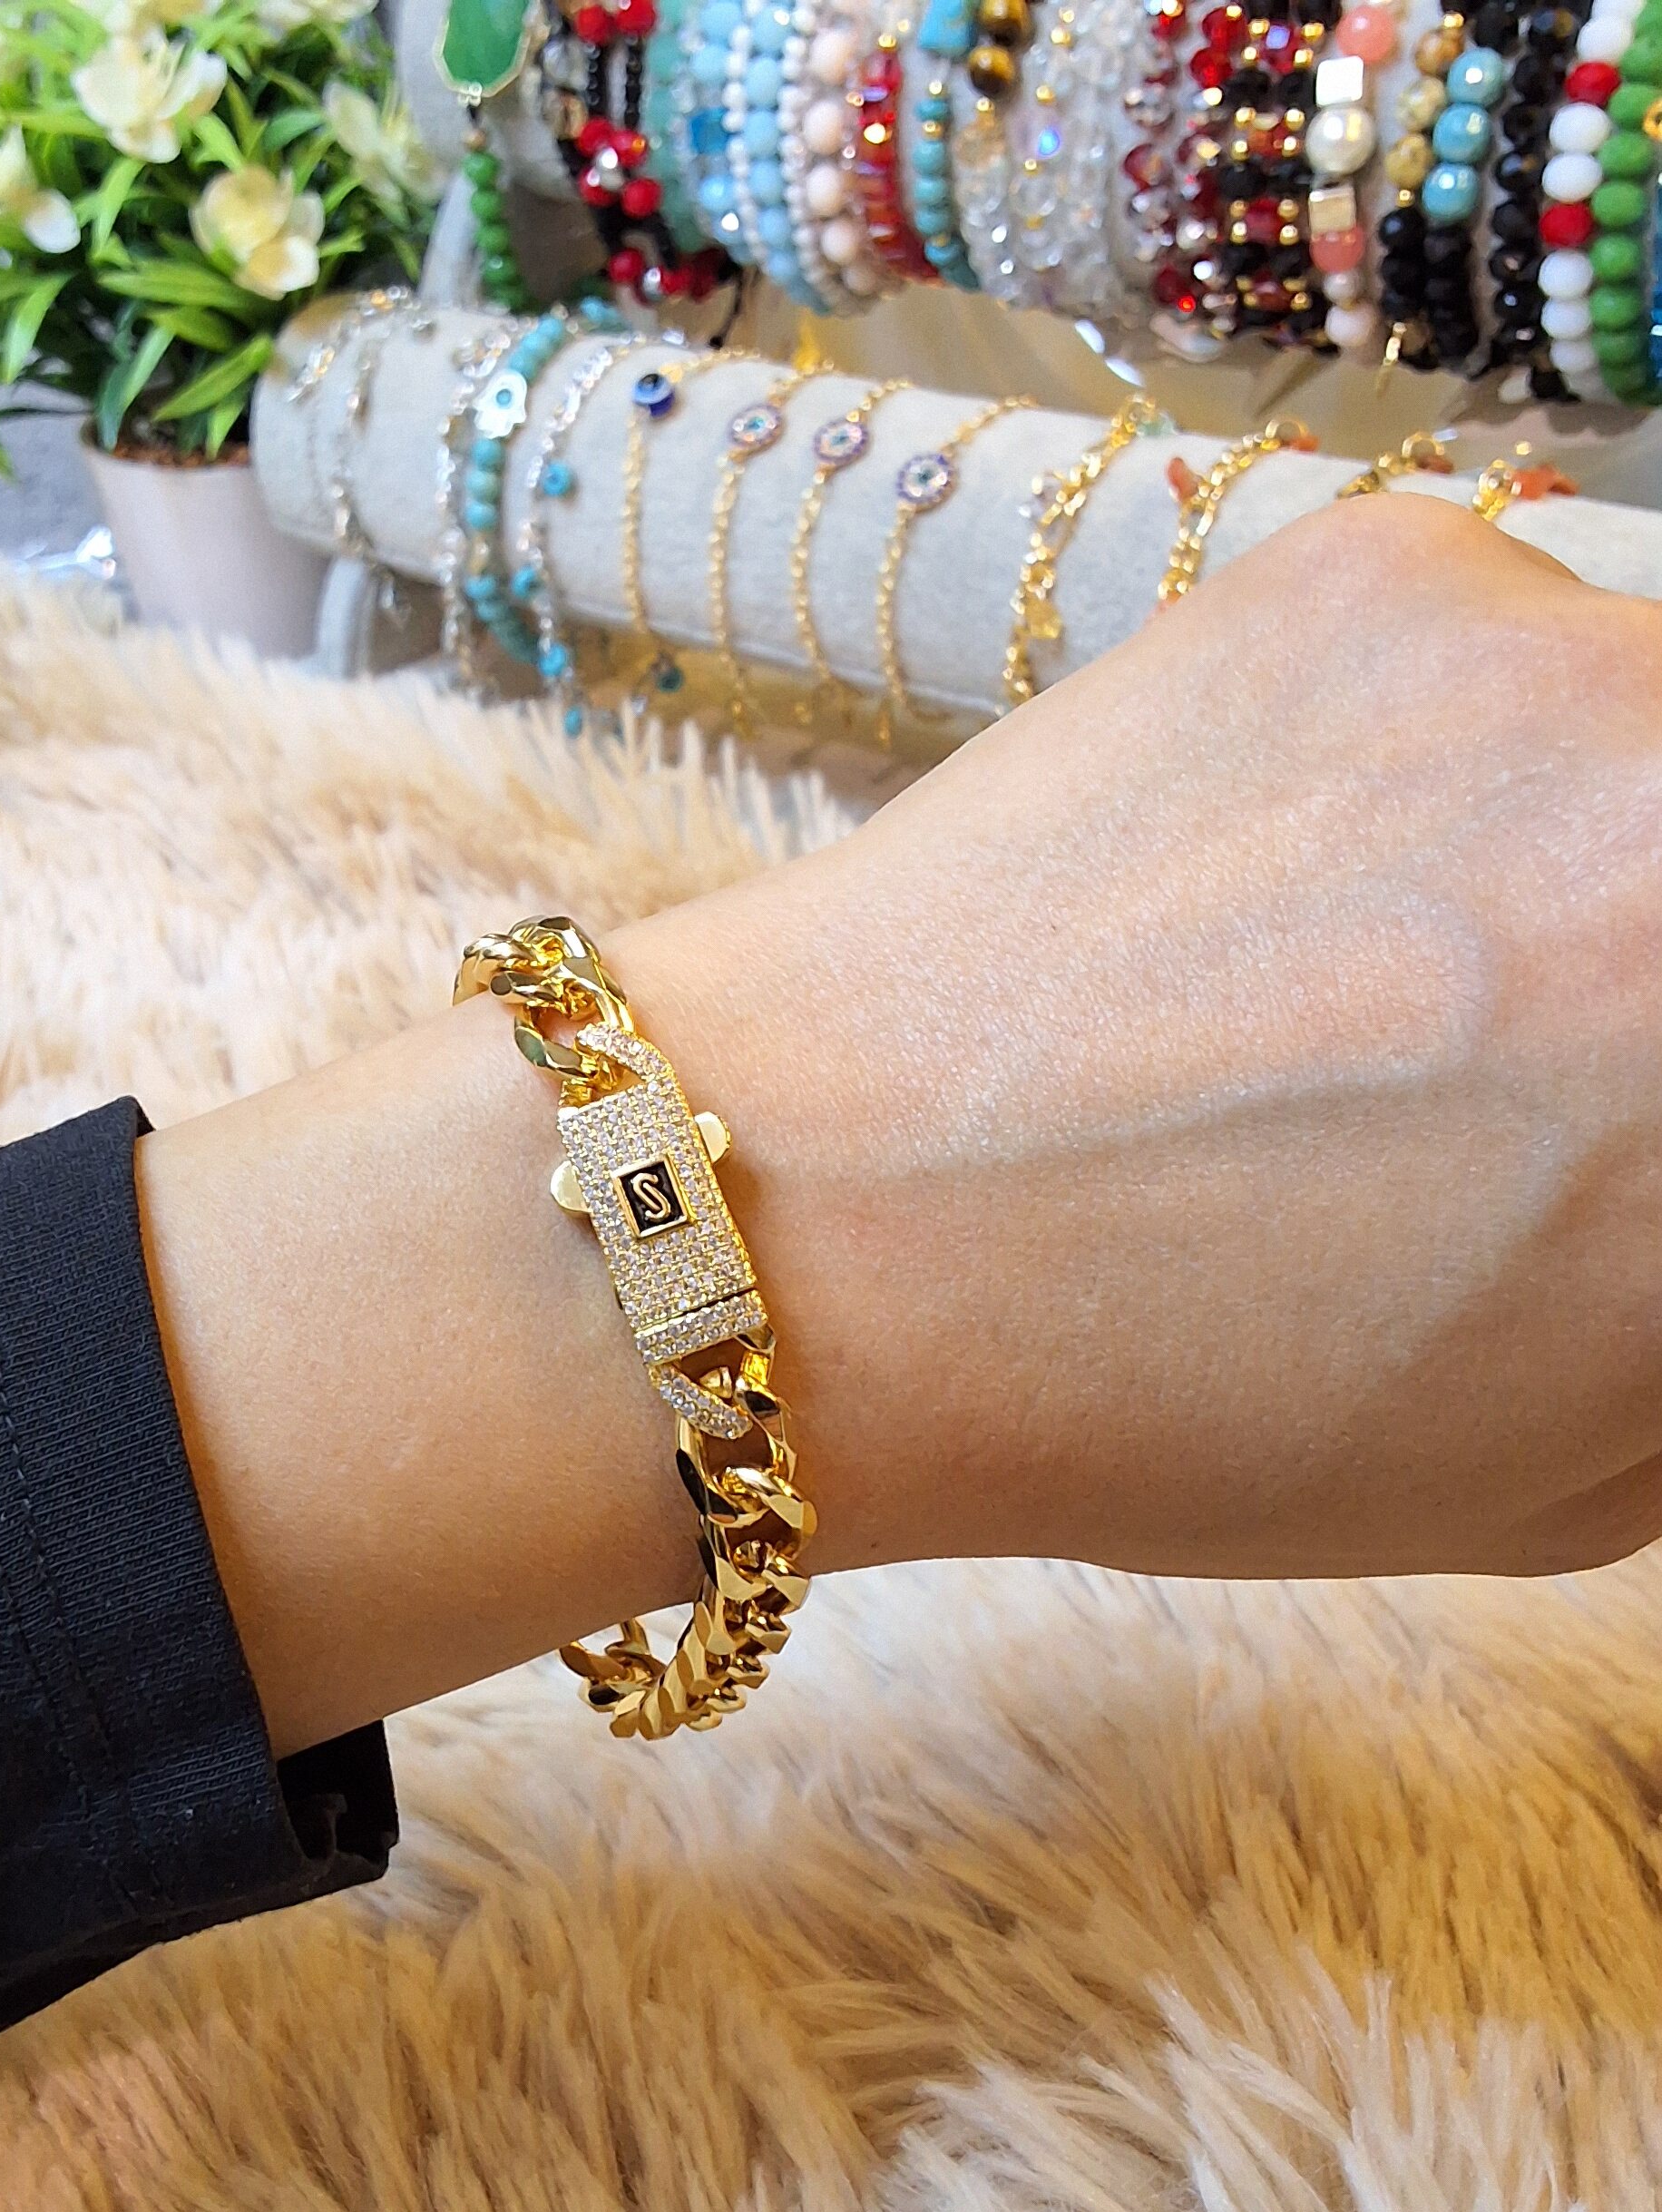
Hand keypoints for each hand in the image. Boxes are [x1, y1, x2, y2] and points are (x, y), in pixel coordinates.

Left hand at [145, 492, 1661, 1758]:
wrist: (826, 1211)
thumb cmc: (1185, 1393)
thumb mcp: (1572, 1453)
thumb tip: (1655, 1135)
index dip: (1633, 1085)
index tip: (1589, 1099)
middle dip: (1616, 962)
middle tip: (1514, 1034)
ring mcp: (1572, 651)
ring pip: (1626, 741)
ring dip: (1567, 844)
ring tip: (1365, 977)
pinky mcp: (1384, 564)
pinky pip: (1488, 653)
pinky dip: (1421, 759)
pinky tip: (1259, 877)